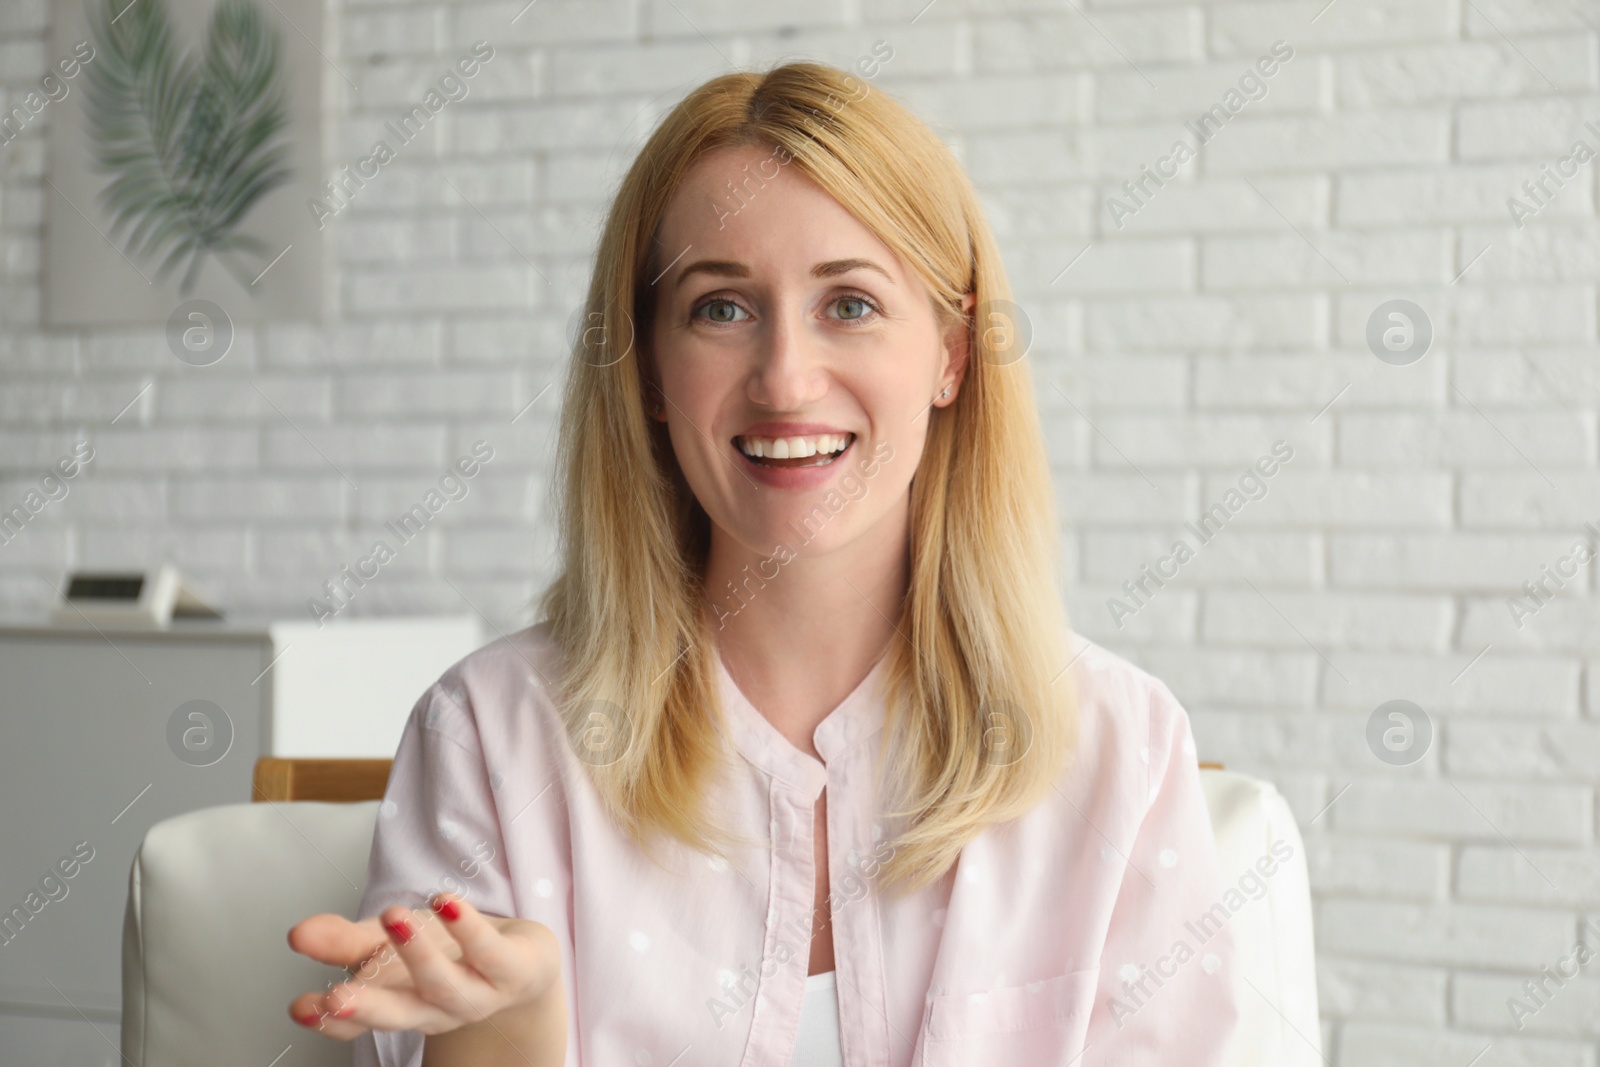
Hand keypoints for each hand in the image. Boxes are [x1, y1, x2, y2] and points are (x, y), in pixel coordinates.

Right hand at [286, 892, 561, 1039]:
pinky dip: (469, 928)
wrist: (525, 964)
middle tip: (336, 997)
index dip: (328, 1018)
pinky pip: (490, 952)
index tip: (300, 1007)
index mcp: (399, 1005)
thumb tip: (297, 934)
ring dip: (418, 954)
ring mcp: (477, 994)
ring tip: (392, 917)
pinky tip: (447, 903)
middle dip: (367, 1007)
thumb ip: (345, 941)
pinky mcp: (512, 970)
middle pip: (400, 1014)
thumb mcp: (392, 943)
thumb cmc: (451, 953)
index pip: (357, 1020)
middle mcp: (435, 1008)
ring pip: (445, 985)